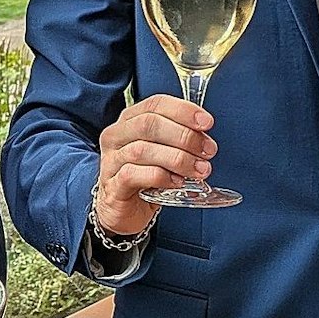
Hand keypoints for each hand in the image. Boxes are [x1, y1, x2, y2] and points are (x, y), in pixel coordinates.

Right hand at [96, 94, 214, 234]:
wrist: (125, 213)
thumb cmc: (146, 179)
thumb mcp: (162, 153)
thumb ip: (178, 140)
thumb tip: (204, 136)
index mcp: (128, 121)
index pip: (155, 104)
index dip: (183, 110)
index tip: (207, 123)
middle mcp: (116, 137)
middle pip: (148, 124)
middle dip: (184, 136)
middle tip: (207, 151)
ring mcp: (111, 161)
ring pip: (142, 150)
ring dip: (178, 158)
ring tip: (199, 169)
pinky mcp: (112, 186)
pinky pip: (133, 174)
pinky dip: (160, 176)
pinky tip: (176, 182)